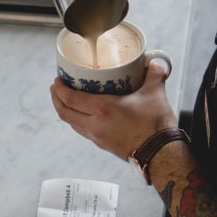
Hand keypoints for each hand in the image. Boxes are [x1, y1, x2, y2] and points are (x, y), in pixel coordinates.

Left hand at [50, 60, 176, 160]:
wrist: (160, 154)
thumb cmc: (155, 127)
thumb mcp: (155, 93)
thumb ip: (154, 74)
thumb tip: (155, 63)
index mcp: (102, 109)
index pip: (70, 99)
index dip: (60, 89)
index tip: (57, 80)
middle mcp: (95, 125)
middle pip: (64, 113)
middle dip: (56, 99)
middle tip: (56, 88)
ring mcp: (98, 137)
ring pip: (72, 124)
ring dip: (66, 111)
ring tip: (67, 101)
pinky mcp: (104, 145)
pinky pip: (83, 131)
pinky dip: (78, 121)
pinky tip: (85, 115)